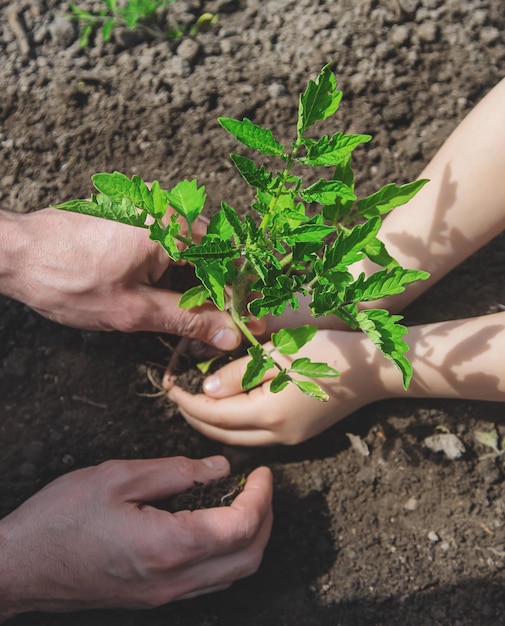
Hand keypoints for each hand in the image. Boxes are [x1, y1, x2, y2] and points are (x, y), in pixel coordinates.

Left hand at [0, 208, 240, 349]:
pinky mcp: (136, 220)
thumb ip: (188, 320)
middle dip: (223, 294)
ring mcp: (150, 213)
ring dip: (201, 286)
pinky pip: (171, 247)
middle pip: (214, 257)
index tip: (251, 325)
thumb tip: (230, 334)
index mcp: (173, 228)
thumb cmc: (67, 278)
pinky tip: (177, 298)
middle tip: (229, 328)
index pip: (227, 264)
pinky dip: (179, 274)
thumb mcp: (133, 310)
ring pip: (193, 254)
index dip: (242, 299)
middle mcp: (167, 212)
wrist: (14, 253)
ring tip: (206, 320)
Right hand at [0, 456, 272, 619]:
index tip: (261, 472)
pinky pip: (210, 581)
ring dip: (251, 538)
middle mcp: (174, 579)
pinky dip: (228, 553)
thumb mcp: (117, 477)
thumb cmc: (62, 518)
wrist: (20, 567)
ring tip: (245, 501)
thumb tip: (219, 468)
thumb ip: (175, 471)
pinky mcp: (154, 596)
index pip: (240, 526)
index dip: (260, 496)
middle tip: (260, 486)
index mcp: (168, 545)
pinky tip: (216, 526)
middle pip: (248, 557)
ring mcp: (165, 594)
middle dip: (265, 518)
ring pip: (233, 574)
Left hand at [168, 330, 390, 444]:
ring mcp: (290, 439)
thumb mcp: (277, 353)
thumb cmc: (327, 351)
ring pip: (238, 439)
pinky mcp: (299, 435)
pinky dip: (234, 425)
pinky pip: (256, 436)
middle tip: (175, 396)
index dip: (186, 401)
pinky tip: (227, 407)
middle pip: (221, 433)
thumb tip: (206, 390)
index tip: (168, 386)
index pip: (213, 413)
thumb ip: (238, 373)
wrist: (373, 369)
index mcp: (269, 413)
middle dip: (194, 416)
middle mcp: (277, 435)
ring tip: (194, 402)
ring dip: (212, 423)